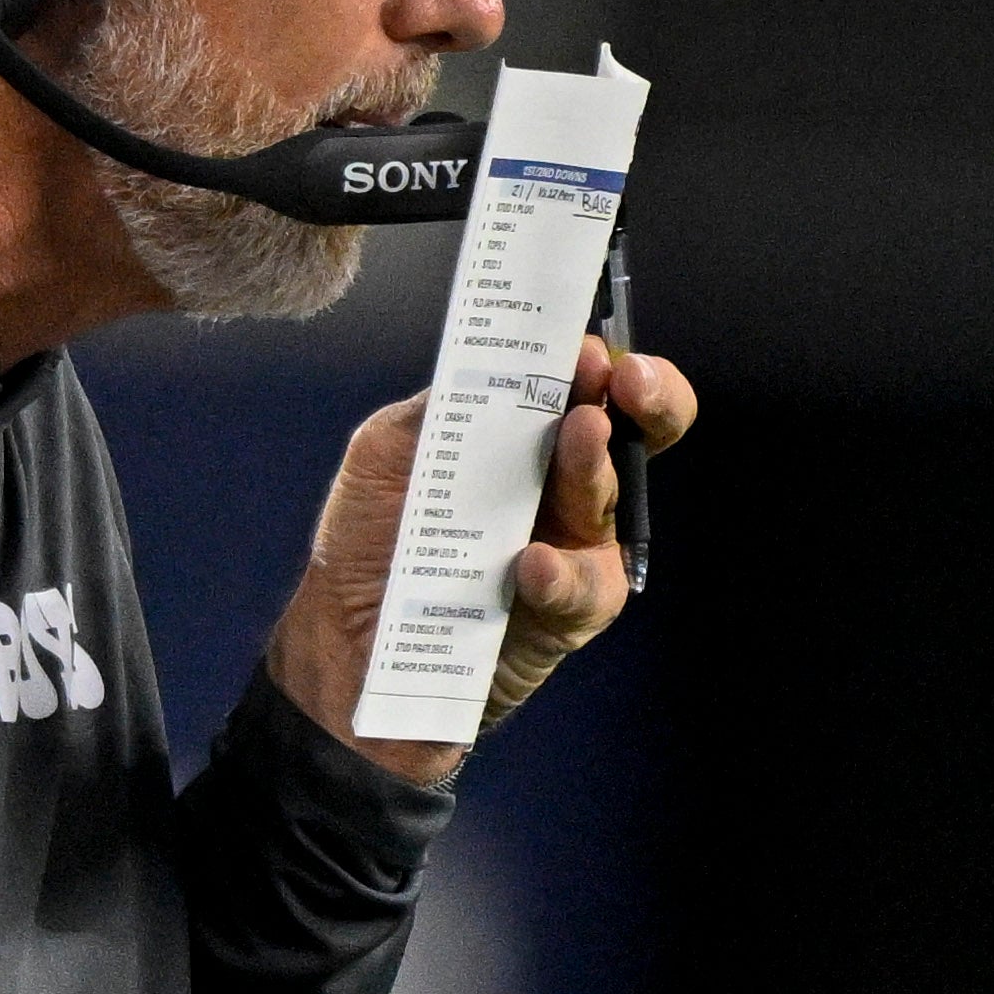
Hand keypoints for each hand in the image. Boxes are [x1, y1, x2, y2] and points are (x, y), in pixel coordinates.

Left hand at [264, 333, 697, 783]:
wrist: (345, 647)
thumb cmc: (370, 544)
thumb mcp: (387, 451)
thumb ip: (441, 405)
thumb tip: (494, 358)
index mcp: (526, 437)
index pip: (585, 384)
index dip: (599, 360)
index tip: (586, 346)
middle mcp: (562, 486)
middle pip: (634, 431)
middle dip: (648, 396)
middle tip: (624, 381)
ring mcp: (572, 548)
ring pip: (609, 499)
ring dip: (594, 465)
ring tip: (581, 436)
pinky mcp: (568, 614)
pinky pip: (581, 590)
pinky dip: (559, 574)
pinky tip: (532, 563)